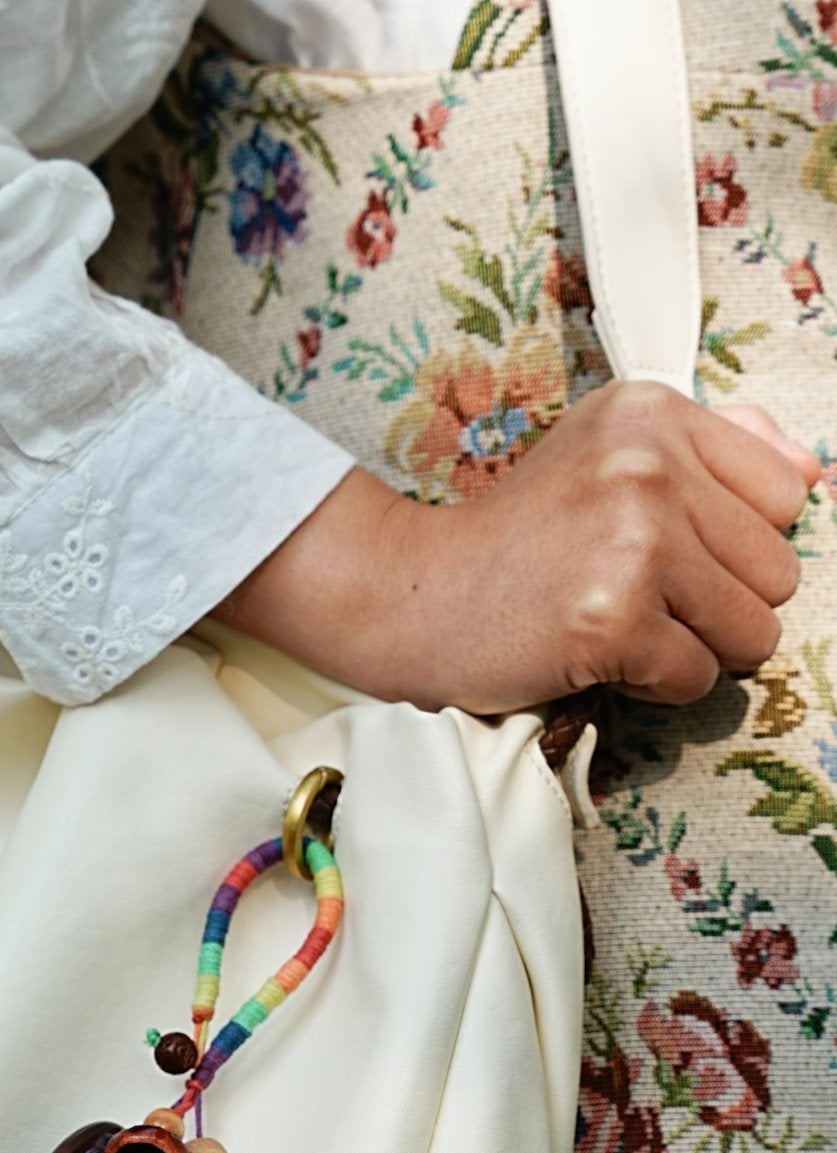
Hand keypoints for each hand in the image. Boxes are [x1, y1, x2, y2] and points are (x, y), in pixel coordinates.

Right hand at [210, 380, 822, 715]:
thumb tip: (808, 470)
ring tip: (624, 627)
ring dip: (693, 648)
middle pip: (776, 570)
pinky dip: (654, 686)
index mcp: (653, 413)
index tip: (669, 551)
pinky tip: (600, 656)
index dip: (734, 541)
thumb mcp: (604, 455)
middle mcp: (649, 466)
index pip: (783, 492)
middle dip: (718, 603)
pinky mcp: (613, 619)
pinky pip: (698, 678)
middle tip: (639, 597)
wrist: (408, 594)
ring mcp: (633, 543)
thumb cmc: (509, 539)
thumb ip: (713, 448)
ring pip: (752, 631)